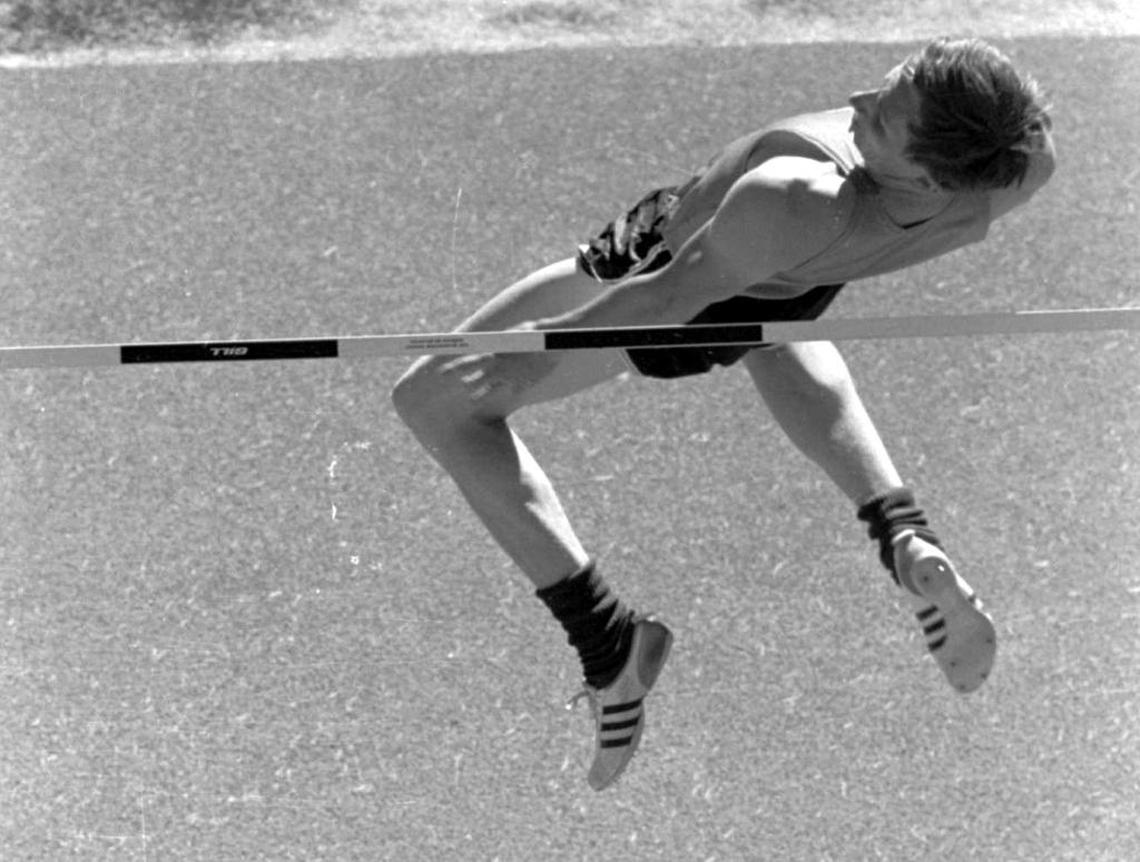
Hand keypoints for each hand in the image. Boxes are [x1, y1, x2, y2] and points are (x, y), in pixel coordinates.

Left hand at [440, 324, 559, 407]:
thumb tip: (488, 347)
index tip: (440, 373)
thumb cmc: (533, 332)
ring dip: (479, 394)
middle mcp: (500, 367)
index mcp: (494, 353)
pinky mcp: (524, 384)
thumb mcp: (511, 335)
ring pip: (490, 389)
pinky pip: (514, 389)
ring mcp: (512, 378)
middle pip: (476, 378)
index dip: (453, 368)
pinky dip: (511, 389)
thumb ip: (498, 344)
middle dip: (463, 382)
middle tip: (455, 388)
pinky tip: (510, 389)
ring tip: (471, 399)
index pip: (468, 362)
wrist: (554, 342)